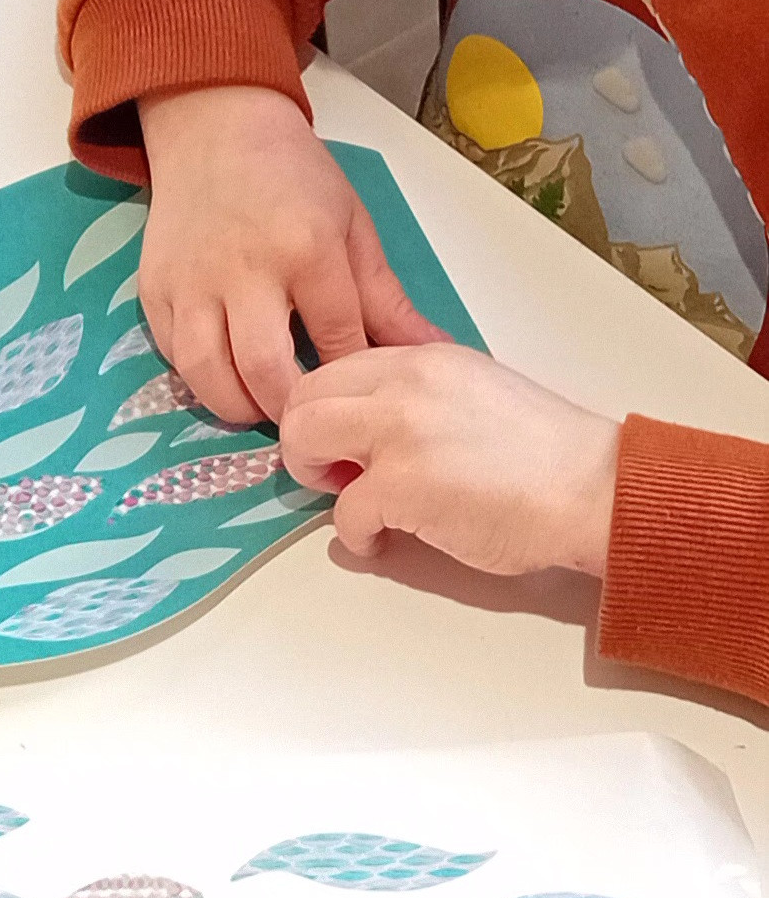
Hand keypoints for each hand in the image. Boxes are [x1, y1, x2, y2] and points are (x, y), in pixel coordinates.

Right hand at [136, 85, 445, 423]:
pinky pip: (172, 354)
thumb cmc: (295, 177)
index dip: (349, 379)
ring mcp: (191, 280)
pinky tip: (226, 374)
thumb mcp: (352, 227)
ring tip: (262, 404)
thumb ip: (386, 300)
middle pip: (264, 370)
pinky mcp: (154, 288)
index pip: (337, 341)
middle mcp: (244, 269)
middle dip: (291, 411)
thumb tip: (436, 352)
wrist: (216, 129)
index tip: (357, 395)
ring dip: (238, 407)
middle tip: (306, 419)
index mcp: (306, 249)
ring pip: (206, 374)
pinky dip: (199, 378)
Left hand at [281, 344, 617, 575]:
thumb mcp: (475, 392)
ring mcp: (398, 433)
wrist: (593, 490)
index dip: (325, 408)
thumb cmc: (547, 455)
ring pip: (303, 440)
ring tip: (352, 499)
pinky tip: (384, 539)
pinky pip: (343, 513)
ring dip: (316, 477)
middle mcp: (403, 385)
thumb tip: (372, 426)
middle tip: (334, 470)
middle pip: (302, 397)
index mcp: (422, 358)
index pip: (333, 366)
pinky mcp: (401, 487)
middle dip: (304, 439)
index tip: (340, 437)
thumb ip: (419, 397)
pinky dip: (356, 535)